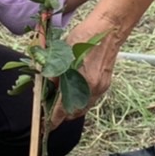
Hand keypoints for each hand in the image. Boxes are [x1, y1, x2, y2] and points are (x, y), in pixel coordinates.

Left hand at [50, 11, 121, 128]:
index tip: (47, 126)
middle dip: (63, 114)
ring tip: (62, 100)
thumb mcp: (62, 54)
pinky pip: (91, 98)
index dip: (53, 120)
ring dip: (73, 107)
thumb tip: (45, 90)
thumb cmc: (83, 37)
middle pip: (75, 112)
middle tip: (51, 108)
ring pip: (84, 107)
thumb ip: (53, 74)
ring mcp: (100, 87)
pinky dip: (82, 98)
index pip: (62, 109)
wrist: (108, 29)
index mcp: (79, 81)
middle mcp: (92, 89)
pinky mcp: (105, 84)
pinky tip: (75, 90)